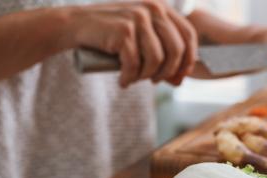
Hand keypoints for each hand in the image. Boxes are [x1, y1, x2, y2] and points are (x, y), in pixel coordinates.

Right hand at [67, 1, 197, 86]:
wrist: (77, 24)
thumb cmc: (111, 35)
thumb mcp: (141, 38)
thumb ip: (162, 53)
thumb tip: (180, 80)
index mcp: (161, 7)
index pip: (189, 35)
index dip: (188, 59)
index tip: (179, 76)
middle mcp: (153, 8)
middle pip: (177, 49)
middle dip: (168, 72)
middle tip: (154, 81)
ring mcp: (138, 18)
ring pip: (157, 59)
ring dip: (146, 76)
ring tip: (134, 79)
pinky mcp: (123, 31)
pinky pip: (135, 64)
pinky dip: (129, 78)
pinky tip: (123, 81)